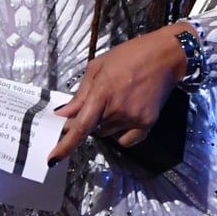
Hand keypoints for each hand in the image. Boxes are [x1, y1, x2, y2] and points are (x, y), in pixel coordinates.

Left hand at [48, 23, 195, 164]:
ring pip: (108, 134)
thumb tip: (64, 114)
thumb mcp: (98, 67)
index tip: (53, 159)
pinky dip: (121, 133)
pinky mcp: (147, 124)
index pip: (80, 127)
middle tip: (98, 102)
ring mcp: (133, 118)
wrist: (164, 56)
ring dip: (105, 124)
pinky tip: (126, 114)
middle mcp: (117, 109)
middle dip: (89, 120)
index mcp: (102, 92)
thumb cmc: (129, 56)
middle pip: (92, 130)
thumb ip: (81, 94)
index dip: (65, 145)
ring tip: (117, 100)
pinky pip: (126, 141)